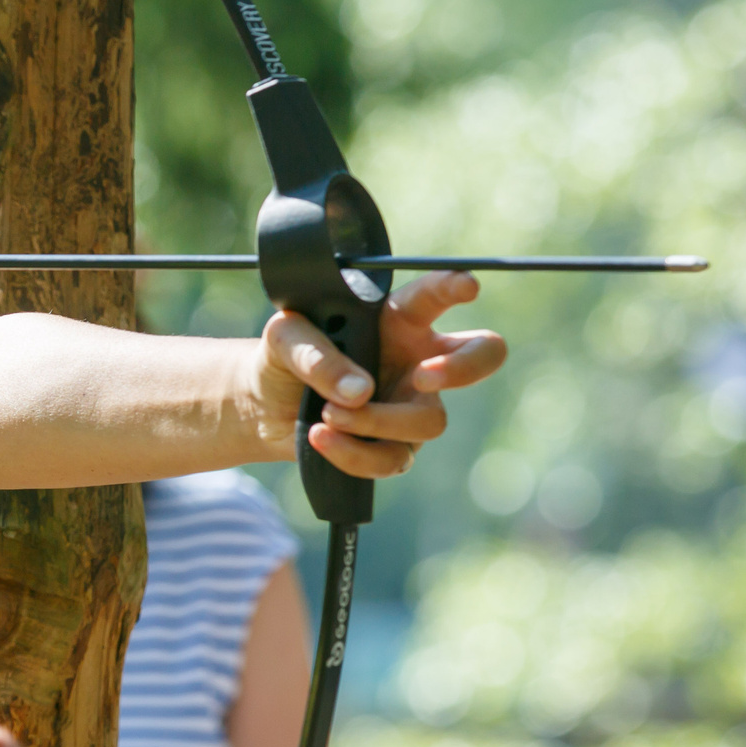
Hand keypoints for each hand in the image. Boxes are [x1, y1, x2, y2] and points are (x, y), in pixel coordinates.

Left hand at [255, 271, 507, 475]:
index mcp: (398, 319)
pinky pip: (392, 459)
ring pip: (430, 421)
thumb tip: (358, 393)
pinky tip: (320, 437)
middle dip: (464, 367)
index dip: (454, 286)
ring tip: (329, 414)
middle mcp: (417, 360)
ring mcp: (411, 406)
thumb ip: (315, 353)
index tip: (467, 287)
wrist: (263, 406)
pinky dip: (354, 453)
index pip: (435, 295)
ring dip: (378, 420)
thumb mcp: (284, 338)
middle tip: (424, 376)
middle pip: (482, 355)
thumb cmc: (284, 358)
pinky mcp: (393, 447)